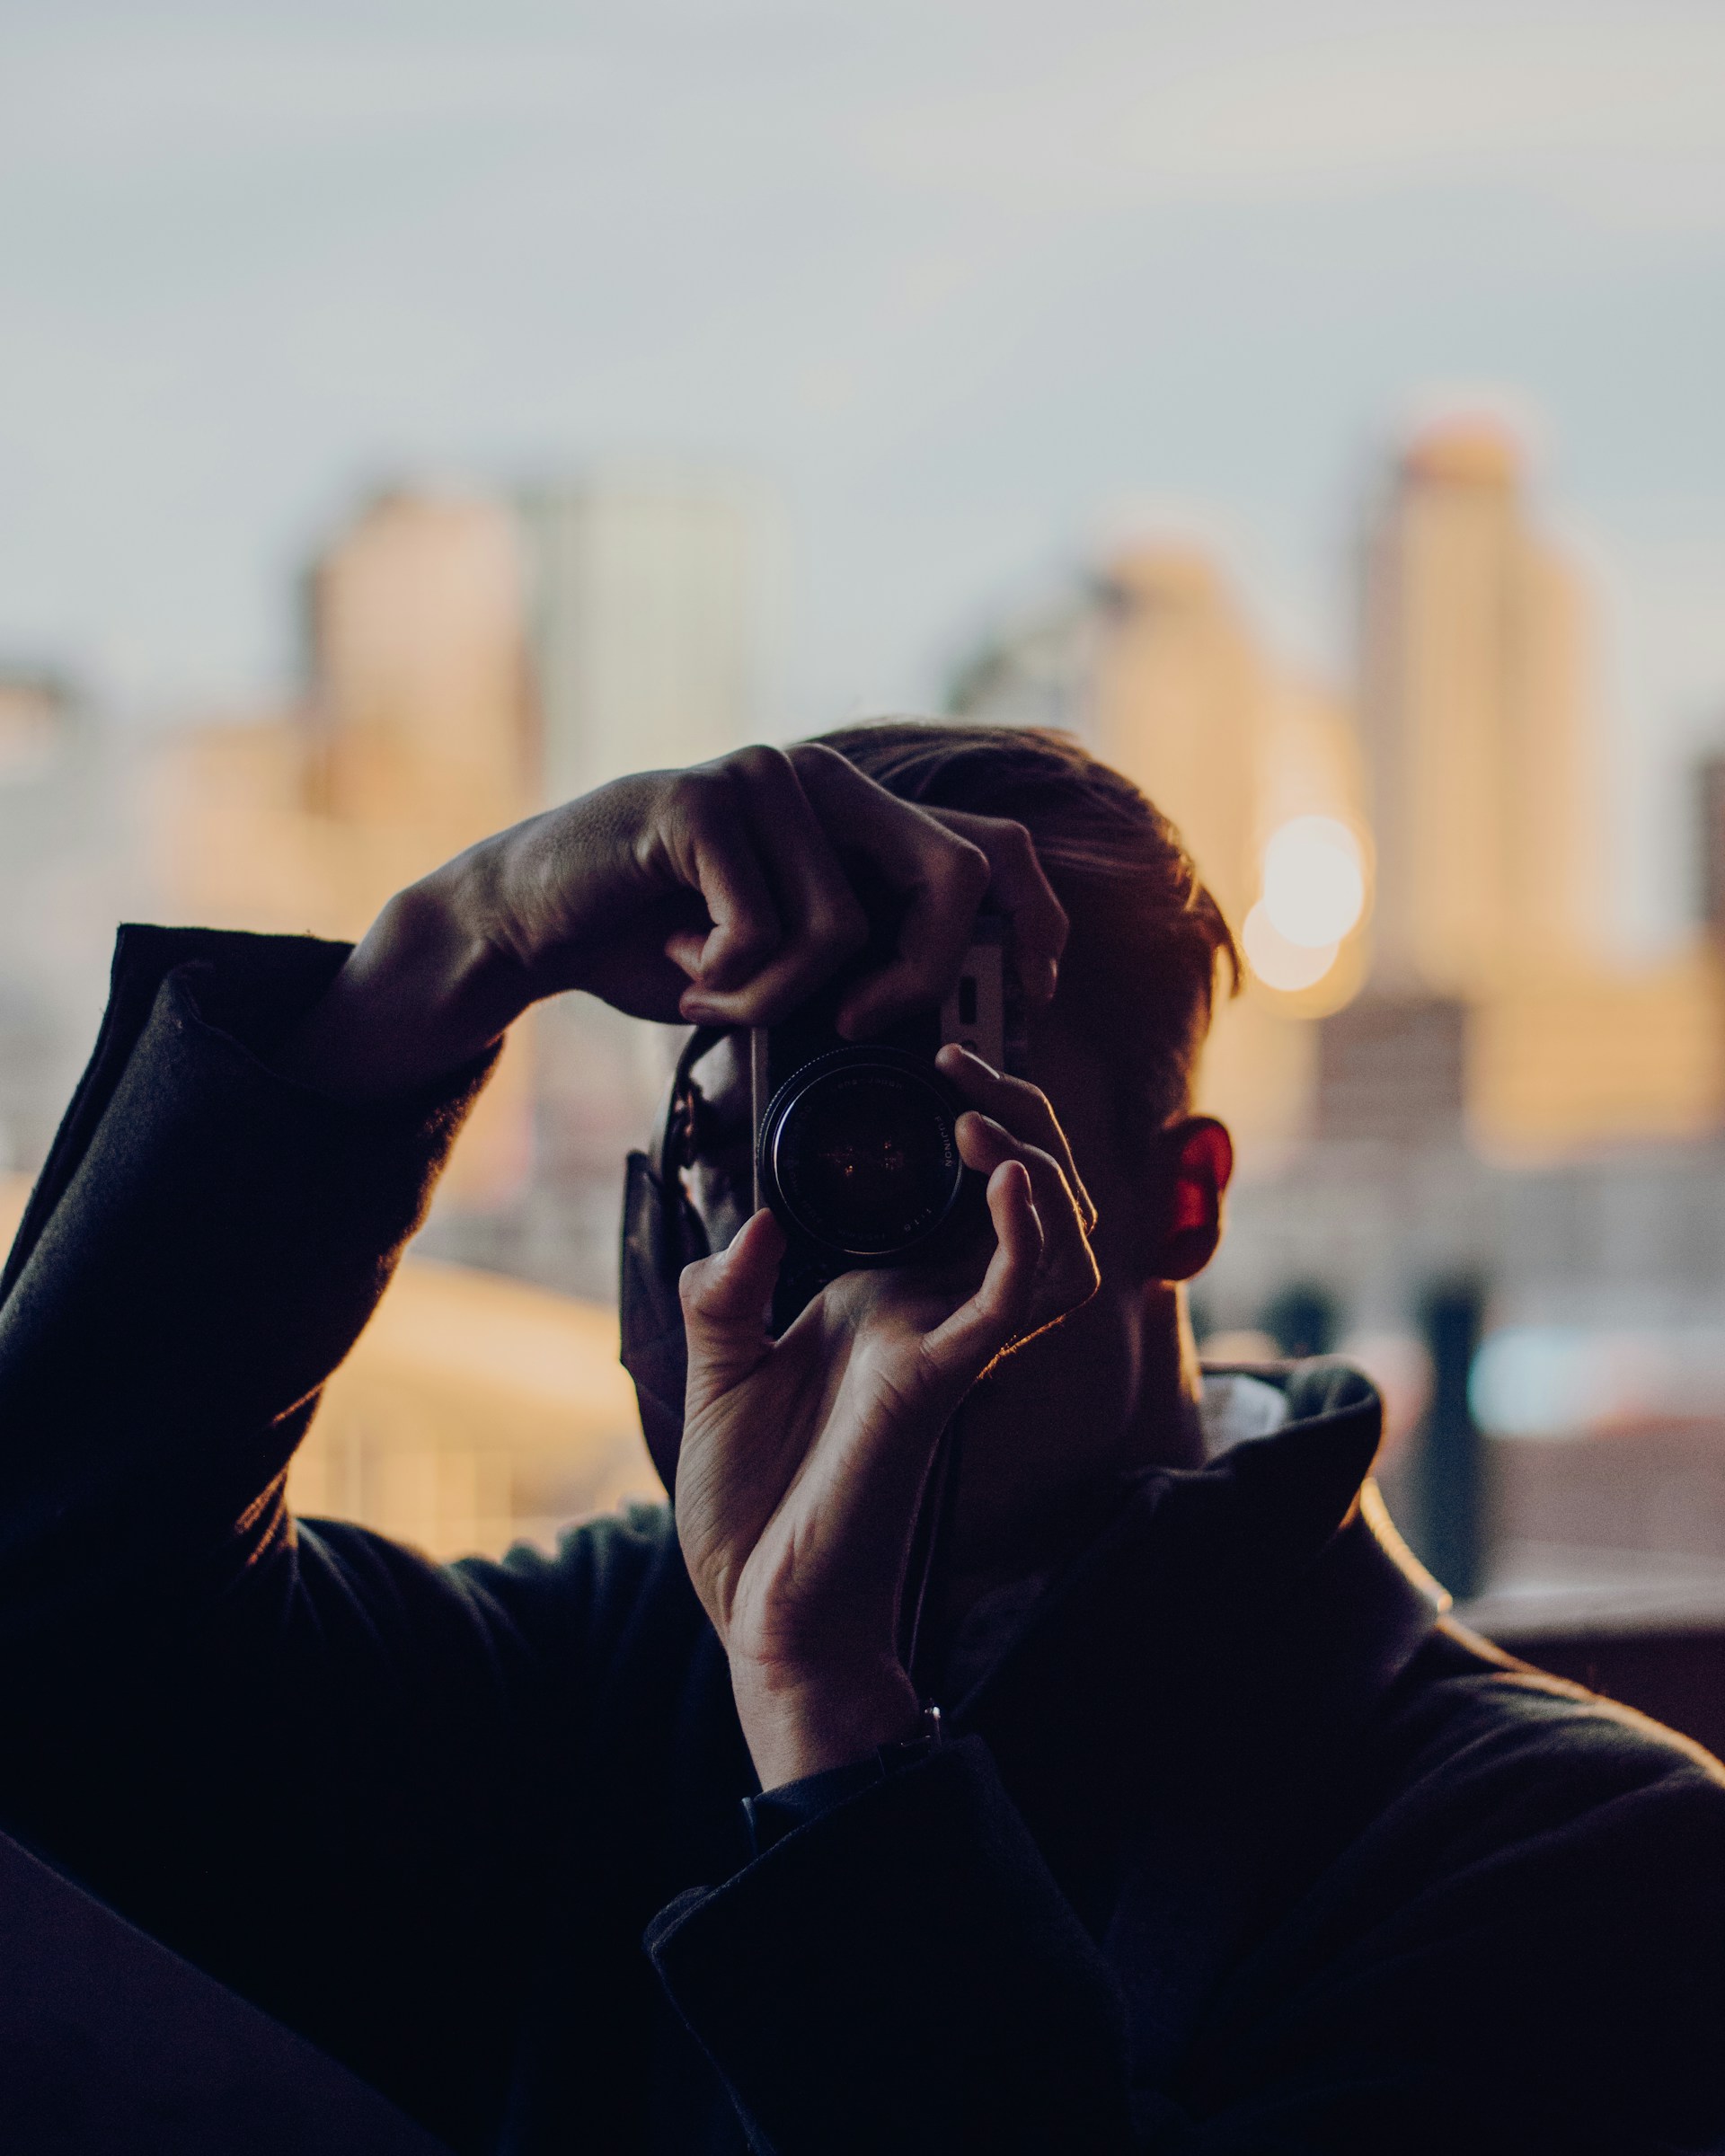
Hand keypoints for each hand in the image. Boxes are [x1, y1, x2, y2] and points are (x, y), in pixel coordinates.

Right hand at [285, 743, 1067, 1096]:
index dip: (1033, 924)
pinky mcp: (705, 800)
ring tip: (717, 994)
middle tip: (853, 1026)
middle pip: (955, 876)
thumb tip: (961, 1031)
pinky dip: (728, 981)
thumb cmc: (661, 948)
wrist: (533, 920)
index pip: (995, 848)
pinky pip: (764, 928)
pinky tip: (680, 967)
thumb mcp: (782, 967)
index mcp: (860, 813)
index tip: (1025, 1002)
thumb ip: (860, 972)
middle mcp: (828, 778)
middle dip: (920, 976)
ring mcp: (768, 776)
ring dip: (777, 998)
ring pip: (843, 930)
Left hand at [674, 1049, 1099, 1788]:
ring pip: (1055, 1240)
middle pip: (1027, 1195)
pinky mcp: (945, 1381)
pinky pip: (1017, 1298)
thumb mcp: (713, 1373)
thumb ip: (728, 1290)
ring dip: (1035, 1164)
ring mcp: (948, 1346)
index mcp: (883, 1302)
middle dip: (1017, 1114)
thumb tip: (752, 1220)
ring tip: (985, 1114)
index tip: (934, 1059)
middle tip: (967, 1062)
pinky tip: (1006, 1176)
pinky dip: (1027, 1232)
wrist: (763, 1615)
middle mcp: (931, 1315)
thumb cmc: (751, 1510)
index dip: (970, 1118)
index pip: (957, 1193)